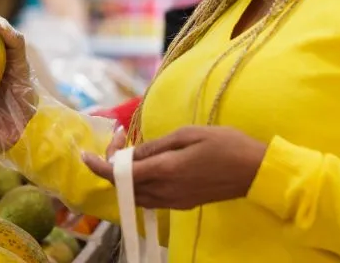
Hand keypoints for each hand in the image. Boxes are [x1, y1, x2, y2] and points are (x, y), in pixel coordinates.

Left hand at [81, 126, 267, 210]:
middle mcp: (165, 191)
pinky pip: (151, 197)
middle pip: (124, 186)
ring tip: (131, 148)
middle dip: (113, 164)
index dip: (98, 166)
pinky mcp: (181, 204)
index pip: (120, 174)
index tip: (84, 154)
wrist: (255, 172)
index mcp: (165, 171)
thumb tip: (131, 154)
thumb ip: (155, 146)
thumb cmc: (225, 145)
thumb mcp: (188, 134)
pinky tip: (147, 163)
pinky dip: (140, 182)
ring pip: (136, 194)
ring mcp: (174, 201)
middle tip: (119, 138)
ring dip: (126, 174)